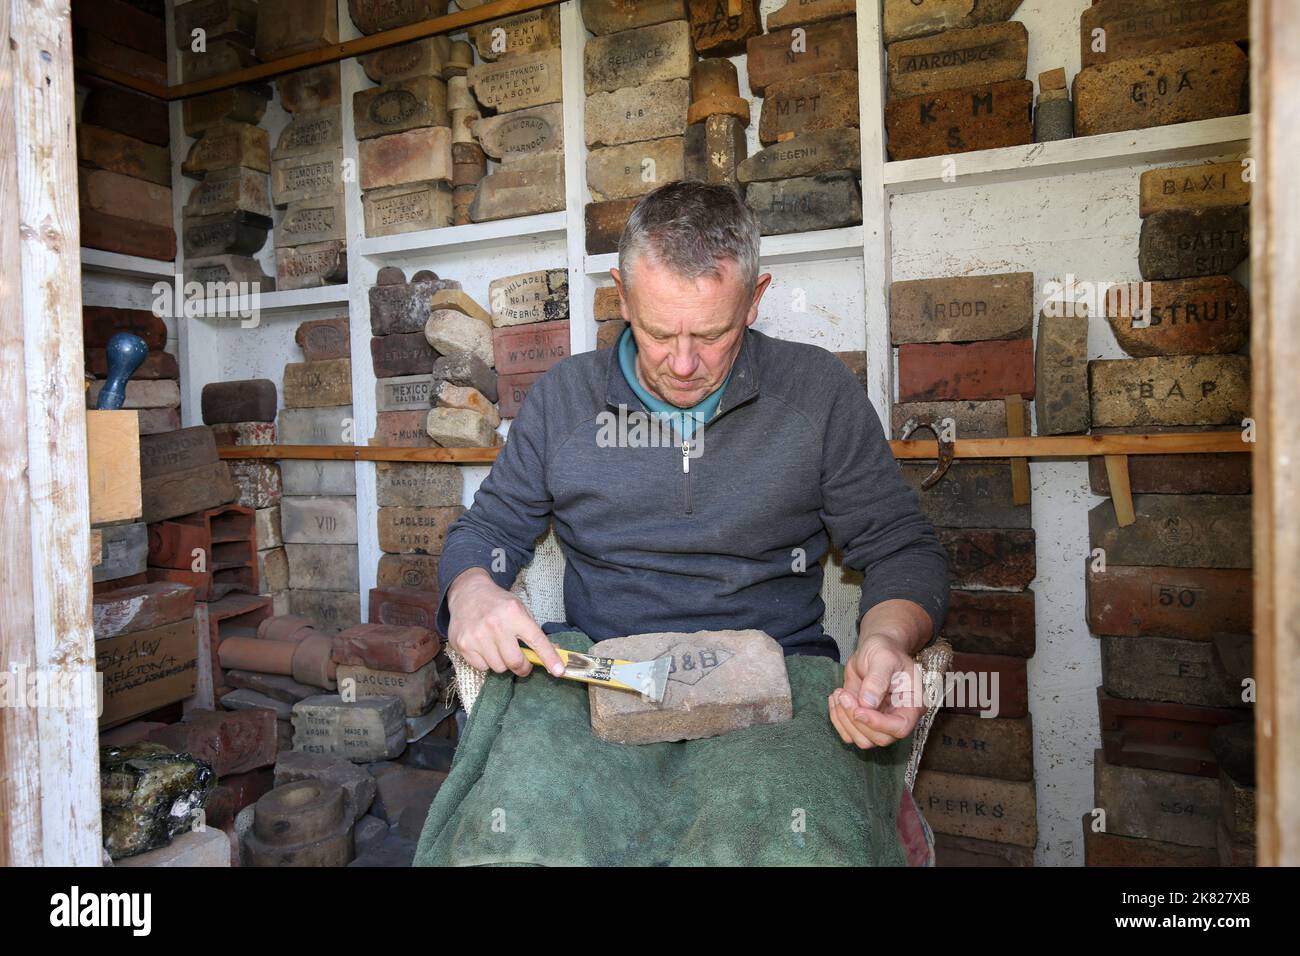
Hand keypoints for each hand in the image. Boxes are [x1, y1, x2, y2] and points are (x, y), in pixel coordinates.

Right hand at [445, 568, 565, 677]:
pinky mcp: (463, 645)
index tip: (559, 671)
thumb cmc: (498, 604)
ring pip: (498, 668)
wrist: (467, 593)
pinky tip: (484, 647)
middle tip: (522, 663)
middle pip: (515, 662)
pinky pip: (482, 668)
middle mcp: (495, 624)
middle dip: (522, 667)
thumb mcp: (520, 610)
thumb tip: (555, 654)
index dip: (549, 657)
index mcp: (514, 613)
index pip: (536, 640)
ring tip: (498, 648)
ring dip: (502, 663)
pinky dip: (486, 663)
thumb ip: (534, 632)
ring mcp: (477, 636)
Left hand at [828, 633, 924, 749]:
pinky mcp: (864, 722)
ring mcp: (880, 722)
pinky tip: (835, 698)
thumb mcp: (883, 658)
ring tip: (839, 693)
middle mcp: (897, 718)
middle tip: (843, 695)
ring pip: (863, 740)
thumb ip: (877, 680)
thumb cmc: (884, 651)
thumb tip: (868, 703)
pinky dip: (838, 720)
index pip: (901, 727)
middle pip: (880, 738)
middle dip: (857, 720)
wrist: (874, 650)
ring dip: (845, 720)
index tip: (858, 709)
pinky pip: (849, 734)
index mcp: (912, 704)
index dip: (878, 723)